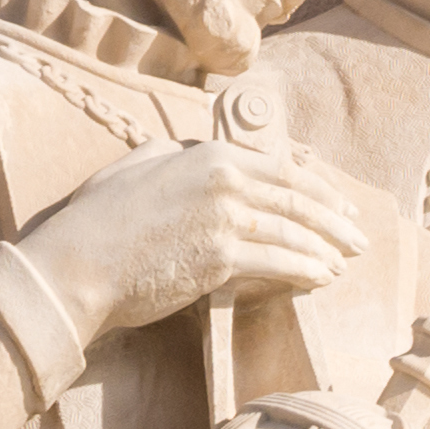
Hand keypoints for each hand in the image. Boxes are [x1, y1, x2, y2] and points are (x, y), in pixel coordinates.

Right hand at [16, 142, 369, 337]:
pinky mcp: (221, 257)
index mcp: (209, 155)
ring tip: (344, 263)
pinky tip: (322, 278)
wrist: (72, 266)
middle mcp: (225, 181)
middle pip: (297, 200)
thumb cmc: (95, 220)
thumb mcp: (134, 166)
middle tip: (357, 237)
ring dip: (326, 249)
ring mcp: (226, 218)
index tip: (338, 204)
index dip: (317, 189)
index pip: (281, 169)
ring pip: (294, 231)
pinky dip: (307, 271)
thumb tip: (192, 149)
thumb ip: (172, 155)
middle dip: (334, 220)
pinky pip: (280, 262)